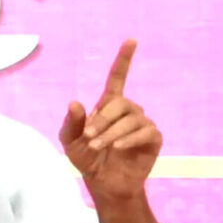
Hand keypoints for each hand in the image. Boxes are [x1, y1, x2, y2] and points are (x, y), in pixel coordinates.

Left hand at [59, 40, 161, 203]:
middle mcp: (127, 110)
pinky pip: (144, 132)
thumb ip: (71, 123)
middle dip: (101, 119)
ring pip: (131, 118)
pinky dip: (128, 139)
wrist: (103, 183)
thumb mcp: (70, 141)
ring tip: (98, 146)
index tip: (131, 40)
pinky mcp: (152, 138)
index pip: (117, 77)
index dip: (124, 59)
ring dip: (111, 132)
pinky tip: (117, 148)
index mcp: (108, 105)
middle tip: (89, 137)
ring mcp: (142, 123)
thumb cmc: (86, 158)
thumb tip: (75, 102)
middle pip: (119, 103)